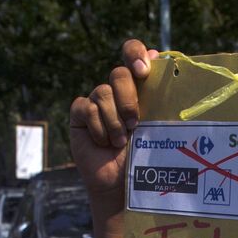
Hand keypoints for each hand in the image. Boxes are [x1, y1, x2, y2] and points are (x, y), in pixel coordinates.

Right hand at [69, 39, 158, 203]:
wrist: (122, 184)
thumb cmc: (144, 156)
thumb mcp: (156, 124)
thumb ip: (158, 93)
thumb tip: (156, 54)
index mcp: (137, 86)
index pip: (132, 52)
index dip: (135, 54)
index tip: (143, 71)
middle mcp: (116, 90)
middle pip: (119, 74)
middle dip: (128, 98)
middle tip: (135, 123)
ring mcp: (96, 100)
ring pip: (102, 93)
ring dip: (114, 121)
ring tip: (120, 142)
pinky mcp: (80, 113)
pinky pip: (86, 108)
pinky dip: (98, 127)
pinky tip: (103, 142)